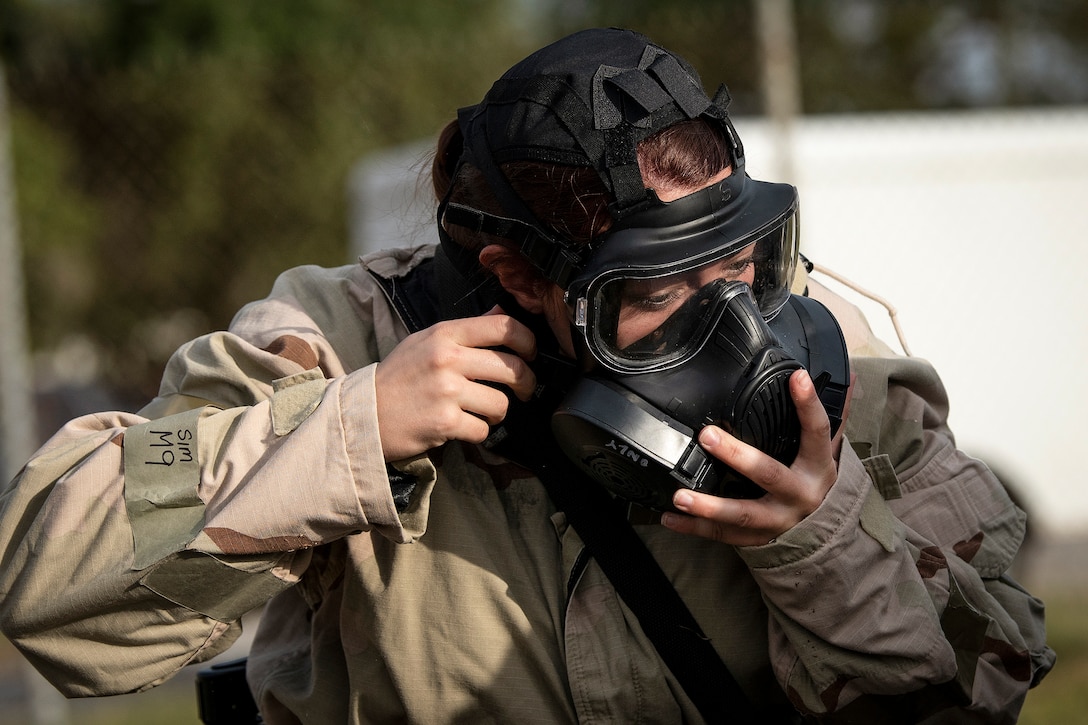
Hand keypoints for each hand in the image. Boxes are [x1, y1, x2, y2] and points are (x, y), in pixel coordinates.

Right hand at [374, 307, 537, 460]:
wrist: (363, 412)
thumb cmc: (398, 377)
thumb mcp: (426, 342)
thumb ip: (465, 330)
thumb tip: (501, 313)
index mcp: (445, 334)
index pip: (503, 326)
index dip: (528, 341)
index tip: (530, 354)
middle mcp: (448, 358)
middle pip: (513, 368)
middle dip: (526, 383)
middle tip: (522, 390)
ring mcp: (446, 391)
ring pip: (501, 403)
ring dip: (497, 412)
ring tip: (481, 411)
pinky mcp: (444, 422)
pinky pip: (483, 429)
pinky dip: (477, 432)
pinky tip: (462, 426)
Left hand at [661, 369, 854, 546]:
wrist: (825, 540)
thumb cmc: (817, 483)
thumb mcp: (828, 452)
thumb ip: (832, 415)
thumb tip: (845, 376)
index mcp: (818, 467)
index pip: (817, 432)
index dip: (808, 405)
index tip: (796, 377)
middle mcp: (799, 495)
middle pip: (769, 474)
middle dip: (737, 456)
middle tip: (707, 436)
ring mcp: (777, 520)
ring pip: (743, 514)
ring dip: (710, 506)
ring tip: (681, 495)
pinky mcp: (757, 539)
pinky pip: (724, 535)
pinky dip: (695, 529)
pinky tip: (669, 518)